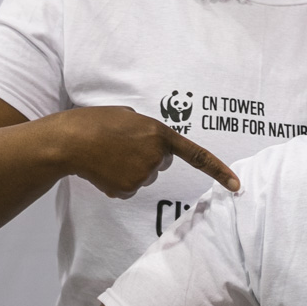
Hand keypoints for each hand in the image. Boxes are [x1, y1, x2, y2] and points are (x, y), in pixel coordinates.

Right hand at [48, 106, 238, 197]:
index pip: (197, 155)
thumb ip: (147, 129)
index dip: (219, 171)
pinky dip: (117, 180)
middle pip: (161, 163)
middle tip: (120, 144)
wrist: (68, 141)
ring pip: (144, 176)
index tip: (237, 186)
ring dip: (130, 167)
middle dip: (146, 155)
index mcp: (161, 133)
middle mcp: (157, 156)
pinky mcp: (128, 189)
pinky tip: (103, 168)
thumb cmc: (95, 122)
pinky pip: (129, 188)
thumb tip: (150, 143)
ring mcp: (143, 174)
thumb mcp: (129, 116)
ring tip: (108, 154)